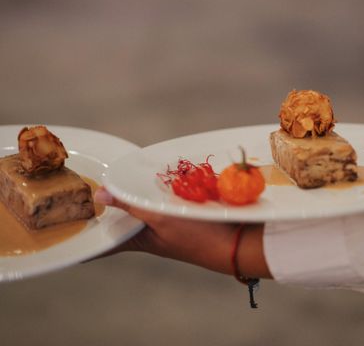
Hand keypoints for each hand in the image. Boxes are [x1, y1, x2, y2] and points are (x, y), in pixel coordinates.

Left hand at [94, 187, 271, 278]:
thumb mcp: (160, 218)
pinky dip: (164, 186)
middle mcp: (153, 231)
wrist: (238, 242)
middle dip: (115, 200)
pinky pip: (169, 196)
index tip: (75, 227)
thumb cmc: (196, 235)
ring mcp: (171, 220)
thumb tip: (100, 194)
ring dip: (141, 190)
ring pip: (148, 202)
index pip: (109, 242)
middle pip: (127, 215)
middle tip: (96, 184)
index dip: (92, 235)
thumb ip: (132, 204)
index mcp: (141, 239)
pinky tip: (161, 171)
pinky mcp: (187, 210)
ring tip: (124, 174)